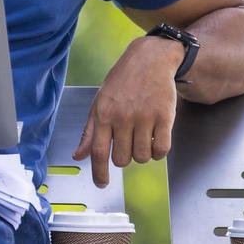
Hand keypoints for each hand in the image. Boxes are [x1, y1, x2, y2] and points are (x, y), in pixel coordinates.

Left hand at [72, 35, 180, 186]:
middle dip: (125, 156)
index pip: (99, 153)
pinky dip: (158, 151)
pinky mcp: (165, 117)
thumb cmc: (123, 81)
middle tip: (129, 140)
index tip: (102, 184)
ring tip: (142, 136)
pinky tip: (156, 139)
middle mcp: (123, 117)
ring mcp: (145, 117)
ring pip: (142, 157)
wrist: (151, 59)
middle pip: (122, 159)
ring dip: (142, 153)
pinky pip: (161, 150)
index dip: (99, 174)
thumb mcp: (100, 102)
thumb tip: (78, 156)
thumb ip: (90, 131)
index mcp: (104, 114)